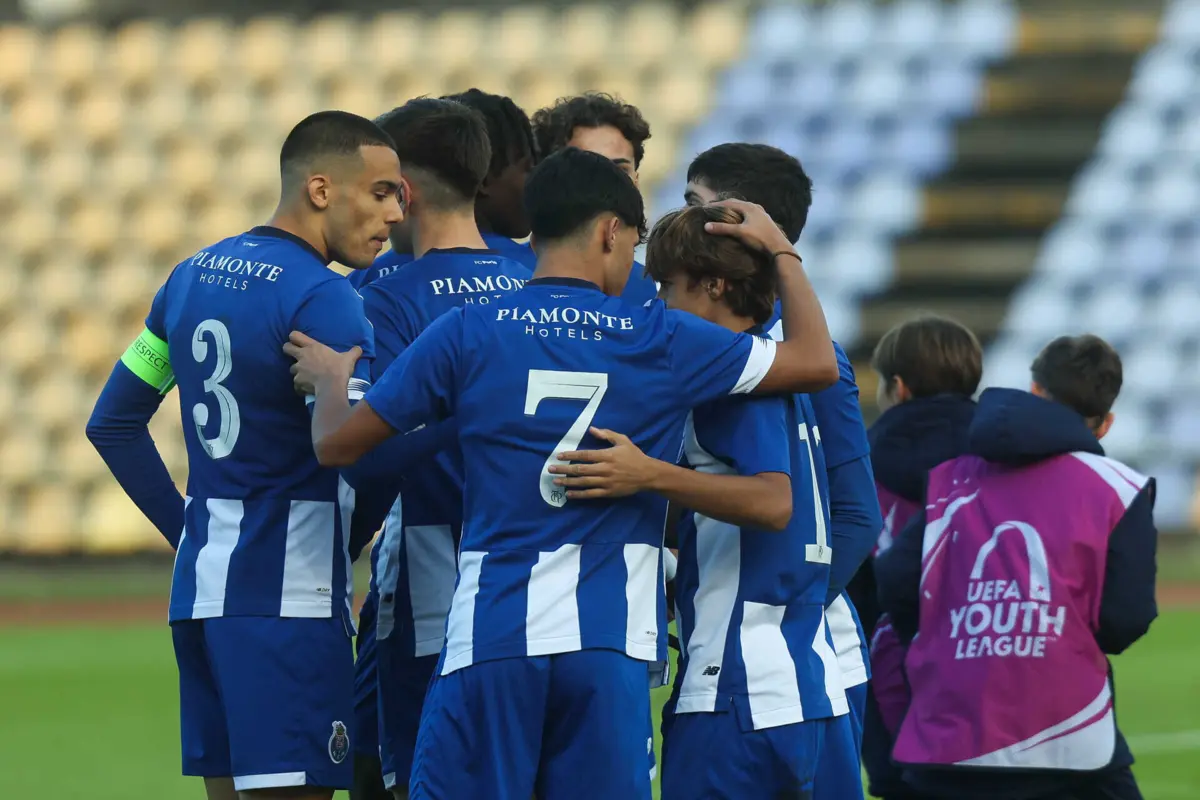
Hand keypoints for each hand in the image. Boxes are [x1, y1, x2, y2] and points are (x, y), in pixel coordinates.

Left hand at [282, 331, 361, 396]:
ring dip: (297, 372)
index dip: (294, 338)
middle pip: (286, 348)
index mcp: (313, 346)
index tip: (297, 342)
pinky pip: (296, 384)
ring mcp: (298, 369)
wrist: (332, 385)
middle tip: (296, 356)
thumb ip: (353, 352)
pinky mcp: (297, 381)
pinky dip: (300, 387)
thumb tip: (360, 348)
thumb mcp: (348, 358)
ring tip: (305, 376)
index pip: (295, 335)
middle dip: (288, 351)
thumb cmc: (339, 369)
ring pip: (291, 369)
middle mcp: (302, 356)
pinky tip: (306, 389)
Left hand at [547, 427, 661, 499]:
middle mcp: (605, 469)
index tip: (559, 455)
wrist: (648, 474)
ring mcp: (606, 482)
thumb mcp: (623, 441)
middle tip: (551, 469)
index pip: (585, 455)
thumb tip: (592, 429)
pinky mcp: (608, 492)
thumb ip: (607, 435)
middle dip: (564, 469)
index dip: (570, 455)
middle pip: (580, 469)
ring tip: (556, 481)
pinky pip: (591, 494)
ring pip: (583, 482)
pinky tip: (569, 494)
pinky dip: (579, 494)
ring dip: (568, 482)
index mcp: (607, 455)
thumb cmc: (634, 456)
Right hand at [704, 198, 795, 256]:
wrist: (779, 247)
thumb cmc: (759, 238)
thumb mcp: (739, 233)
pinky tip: (739, 221)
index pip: (729, 202)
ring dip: (733, 210)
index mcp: (748, 207)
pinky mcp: (764, 221)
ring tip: (725, 214)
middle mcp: (755, 207)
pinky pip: (749, 215)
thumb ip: (723, 228)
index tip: (706, 207)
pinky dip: (740, 216)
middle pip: (736, 204)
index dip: (717, 205)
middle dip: (724, 206)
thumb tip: (706, 226)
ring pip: (743, 209)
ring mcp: (761, 214)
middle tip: (714, 209)